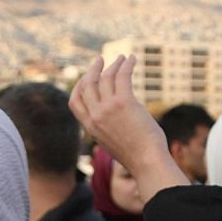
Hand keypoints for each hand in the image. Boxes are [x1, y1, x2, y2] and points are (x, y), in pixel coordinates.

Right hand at [70, 55, 188, 204]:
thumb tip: (114, 119)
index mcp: (90, 127)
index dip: (79, 87)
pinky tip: (132, 59)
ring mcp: (108, 109)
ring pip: (106, 77)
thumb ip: (107, 128)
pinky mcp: (124, 102)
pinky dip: (126, 65)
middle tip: (101, 60)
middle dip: (93, 69)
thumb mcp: (112, 143)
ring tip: (123, 58)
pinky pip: (122, 76)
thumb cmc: (136, 155)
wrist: (146, 162)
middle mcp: (95, 116)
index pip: (74, 102)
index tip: (88, 78)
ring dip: (114, 64)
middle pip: (87, 85)